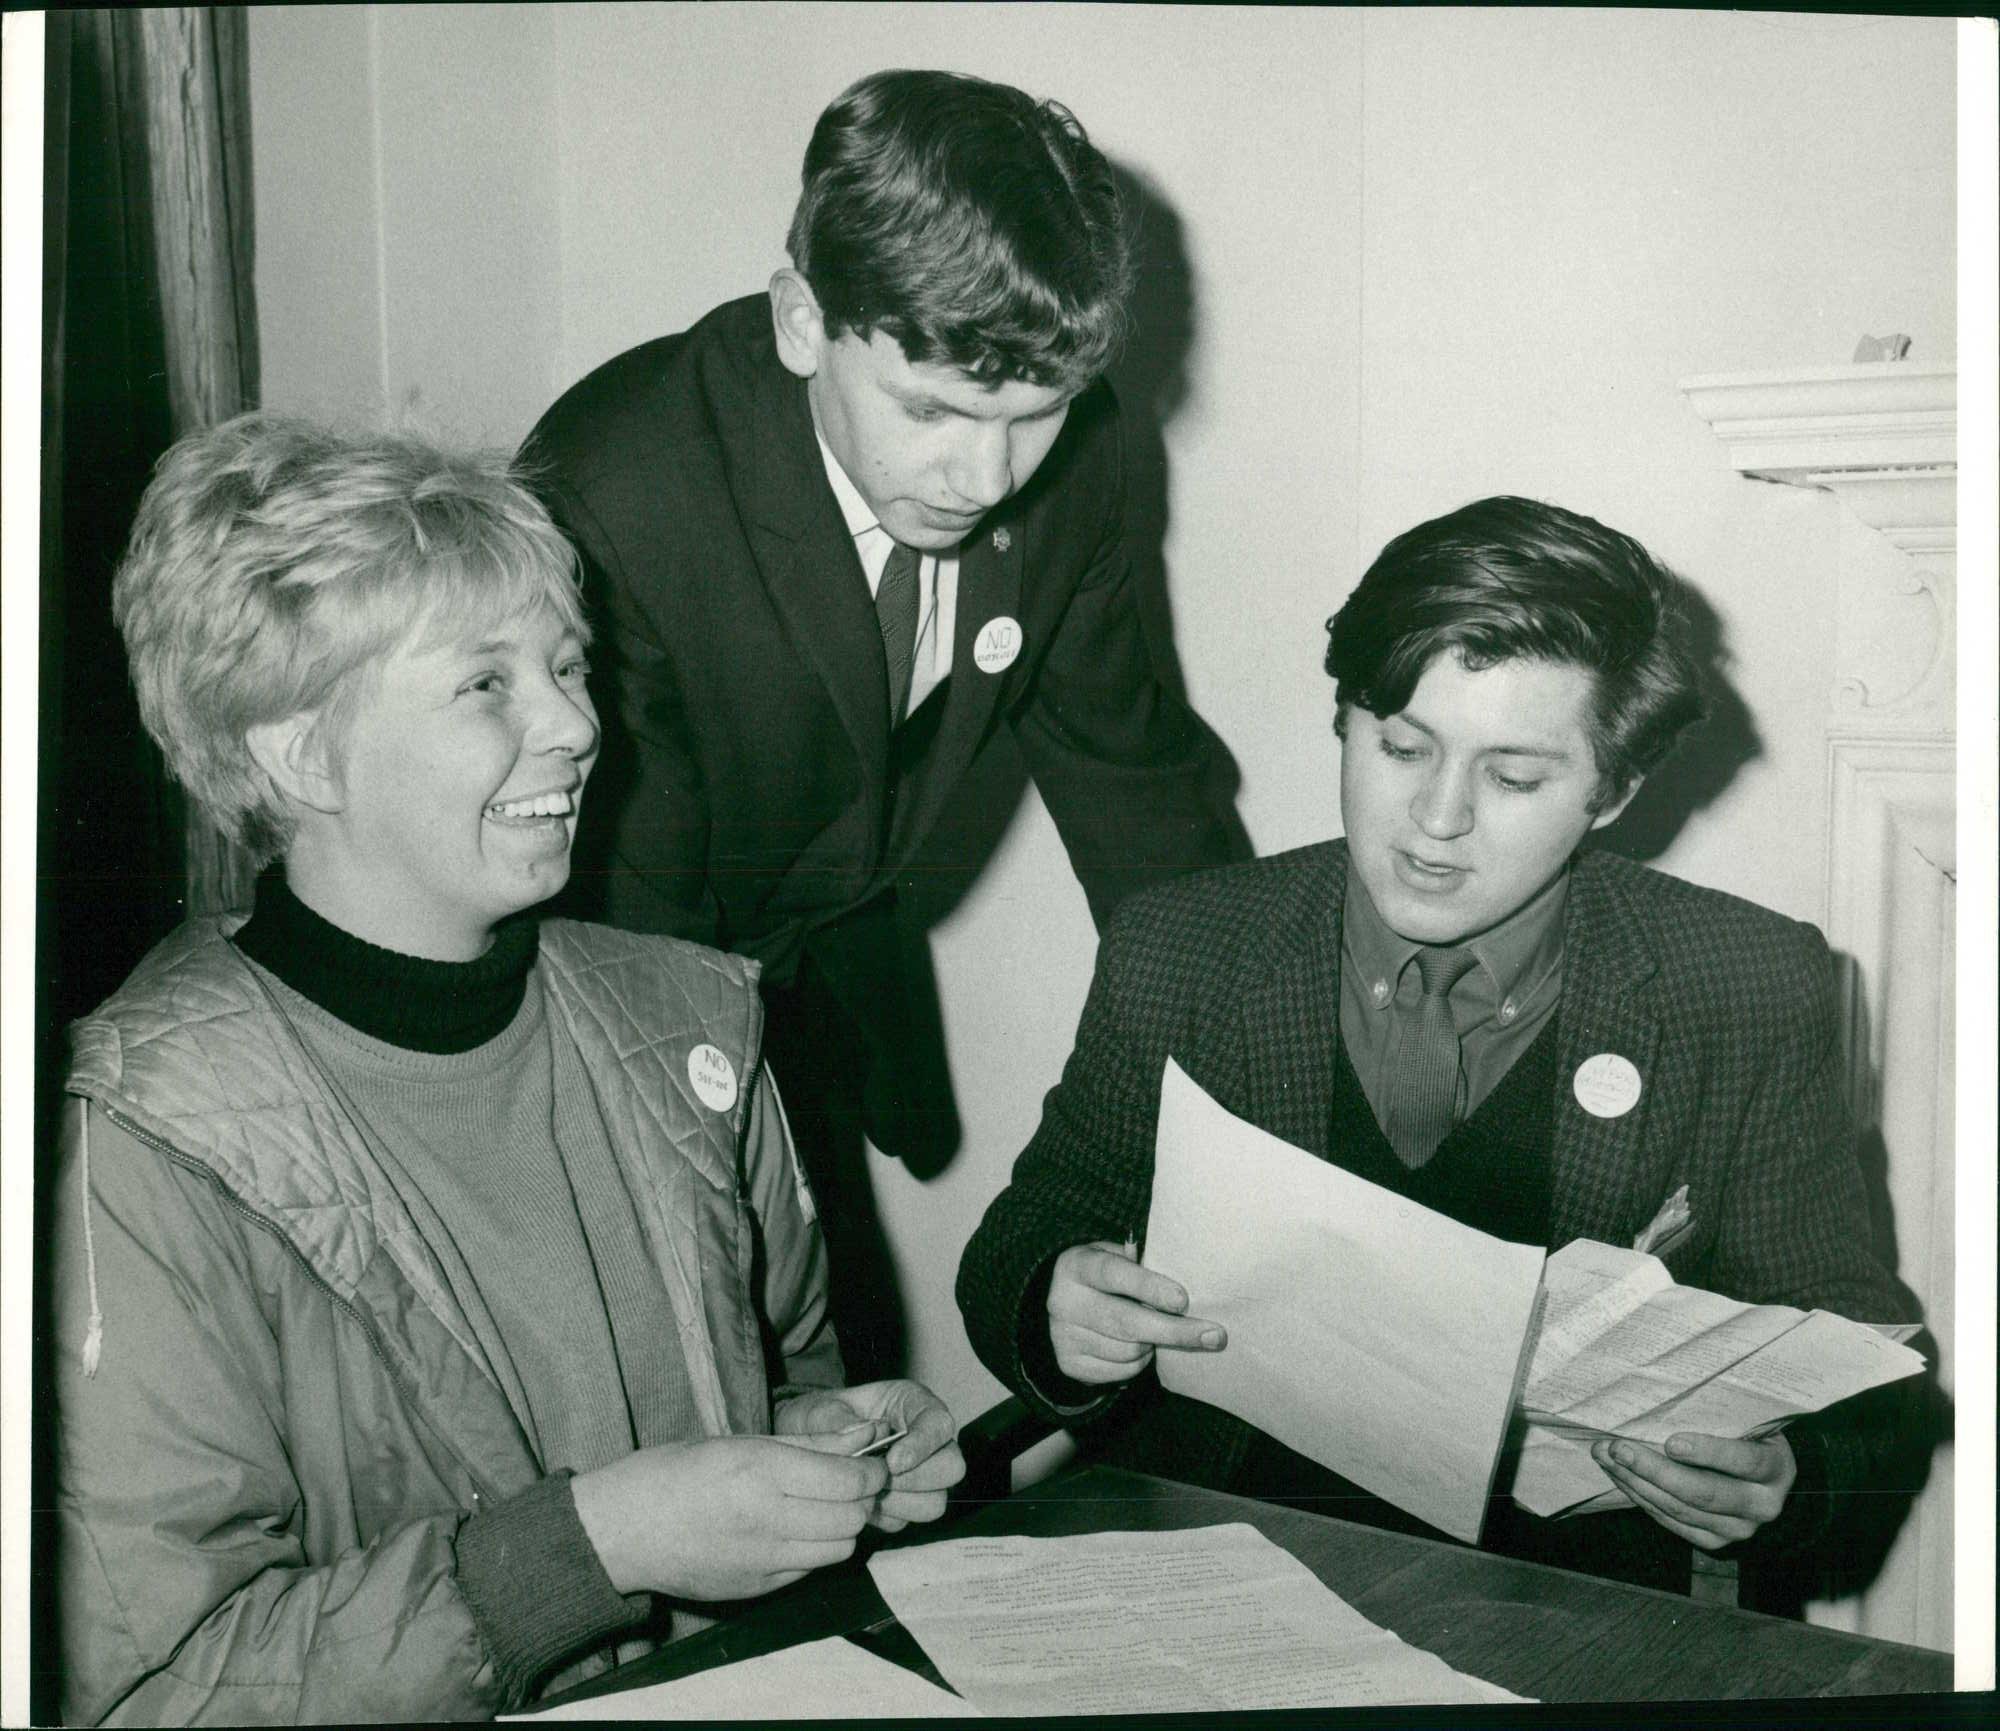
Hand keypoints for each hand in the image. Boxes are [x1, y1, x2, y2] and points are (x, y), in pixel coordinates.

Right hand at [571, 1434, 888, 1599]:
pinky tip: (792, 1531)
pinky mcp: (756, 1588)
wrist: (622, 1530)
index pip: (848, 1480)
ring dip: (842, 1527)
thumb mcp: (740, 1441)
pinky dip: (814, 1550)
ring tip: (822, 1507)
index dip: (871, 1471)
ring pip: (839, 1549)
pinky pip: (809, 1569)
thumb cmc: (675, 1472)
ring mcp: (761, 1560)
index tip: (869, 1462)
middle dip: (861, 1499)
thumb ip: (809, 1443)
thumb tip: (866, 1434)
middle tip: (851, 1483)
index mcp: (760, 1472)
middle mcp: (766, 1519)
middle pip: (852, 1517)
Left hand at [776, 1380, 965, 1530]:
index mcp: (912, 1404)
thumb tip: (862, 1435)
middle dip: (916, 1479)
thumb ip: (836, 1419)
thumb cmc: (819, 1419)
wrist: (806, 1444)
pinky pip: (907, 1522)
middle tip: (880, 1479)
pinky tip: (862, 1502)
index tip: (893, 1462)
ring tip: (868, 1491)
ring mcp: (919, 1475)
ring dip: (901, 1503)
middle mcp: (925, 1440)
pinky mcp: (903, 1504)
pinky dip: (885, 1517)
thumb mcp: (818, 1409)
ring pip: (935, 1502)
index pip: (939, 1424)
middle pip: (951, 1467)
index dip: (923, 1445)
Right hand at [1047, 1240, 1225, 1385]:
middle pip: (1127, 1323)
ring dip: (1154, 1345)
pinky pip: (1123, 1371)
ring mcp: (1063, 1336)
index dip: (1150, 1287)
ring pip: (1129, 1351)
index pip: (1114, 1274)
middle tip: (1214, 1336)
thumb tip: (1188, 1290)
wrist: (1063, 1304)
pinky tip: (1137, 1346)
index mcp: (1076, 1265)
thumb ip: (1142, 1265)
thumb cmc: (1105, 1276)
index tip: (1183, 1301)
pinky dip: (1140, 1362)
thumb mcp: (1116, 1256)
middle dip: (1175, 1331)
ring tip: (1155, 1330)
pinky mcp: (1070, 1364)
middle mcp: (1063, 1301)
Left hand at [1591, 1431, 1796, 1550]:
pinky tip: (1619, 1475)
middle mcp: (1762, 1505)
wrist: (1759, 1475)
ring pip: (1680, 1509)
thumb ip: (1718, 1415)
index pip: (1744, 1461)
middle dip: (1654, 1469)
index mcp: (1775, 1468)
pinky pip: (1670, 1522)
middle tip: (1617, 1447)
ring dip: (1636, 1482)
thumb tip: (1663, 1396)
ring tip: (1605, 1456)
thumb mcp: (1744, 1420)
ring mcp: (1738, 1529)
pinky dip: (1640, 1497)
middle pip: (1703, 1492)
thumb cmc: (1744, 1434)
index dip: (1708, 1453)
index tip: (1671, 1442)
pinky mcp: (1713, 1541)